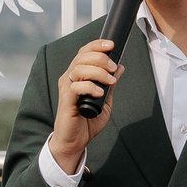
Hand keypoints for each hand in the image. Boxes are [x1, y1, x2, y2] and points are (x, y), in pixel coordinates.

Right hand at [46, 39, 121, 176]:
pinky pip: (76, 87)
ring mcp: (66, 89)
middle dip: (101, 58)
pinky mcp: (66, 100)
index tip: (112, 45)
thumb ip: (110, 84)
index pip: (84, 53)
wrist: (76, 141)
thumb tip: (120, 67)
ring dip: (98, 72)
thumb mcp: (105, 100)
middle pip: (82, 57)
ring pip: (79, 69)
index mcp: (78, 75)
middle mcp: (69, 79)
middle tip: (113, 68)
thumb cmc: (87, 121)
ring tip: (110, 81)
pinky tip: (99, 93)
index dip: (97, 46)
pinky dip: (90, 87)